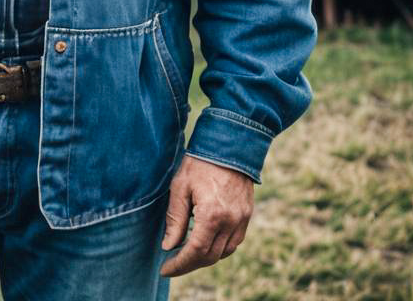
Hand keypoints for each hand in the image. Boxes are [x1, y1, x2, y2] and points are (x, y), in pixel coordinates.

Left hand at [159, 155, 253, 276]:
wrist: (229, 144)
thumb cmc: (200, 161)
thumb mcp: (180, 186)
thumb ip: (175, 218)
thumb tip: (168, 246)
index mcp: (212, 214)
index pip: (195, 251)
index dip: (180, 264)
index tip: (165, 268)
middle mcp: (231, 221)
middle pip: (210, 256)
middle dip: (189, 264)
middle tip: (172, 265)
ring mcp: (242, 219)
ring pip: (223, 252)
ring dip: (205, 258)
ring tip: (186, 255)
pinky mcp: (247, 215)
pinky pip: (234, 242)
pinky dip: (219, 248)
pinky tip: (205, 243)